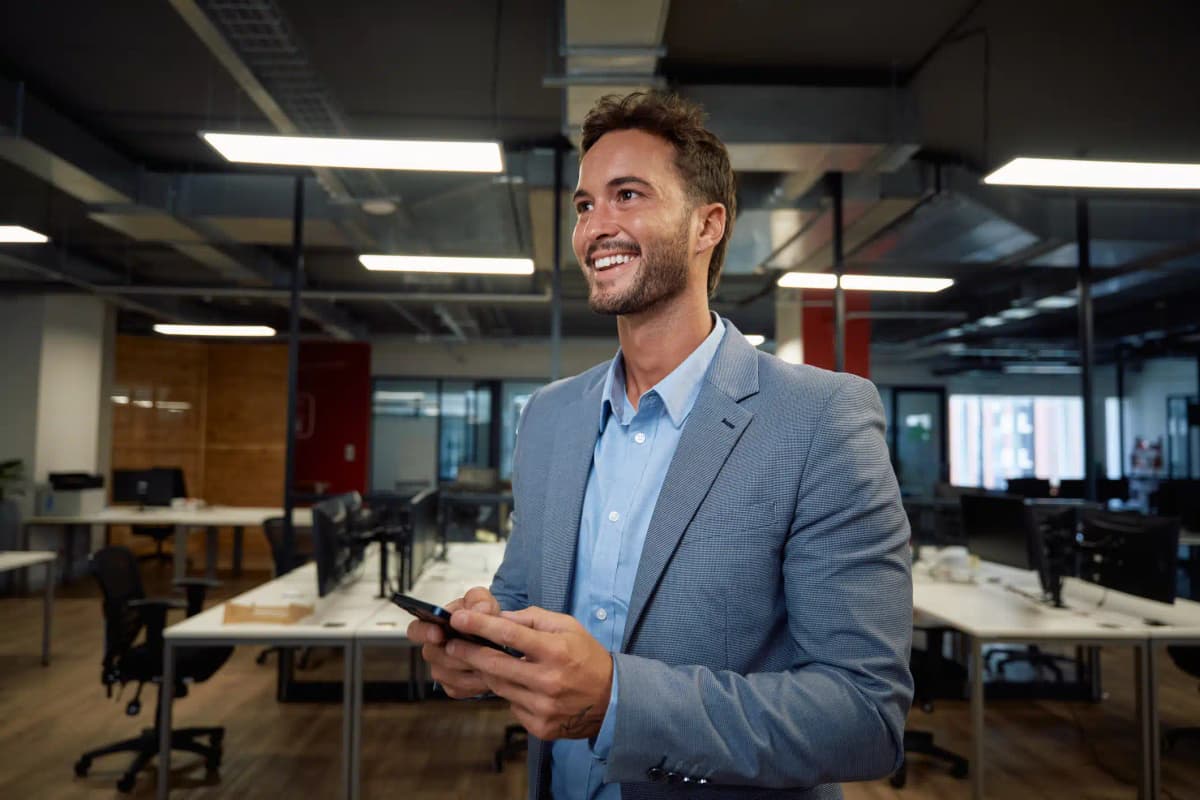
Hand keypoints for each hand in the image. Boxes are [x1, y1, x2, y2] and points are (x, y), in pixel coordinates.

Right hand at [406, 586, 498, 698]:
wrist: (496, 636)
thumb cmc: (482, 615)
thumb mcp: (483, 600)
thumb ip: (480, 601)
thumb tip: (478, 611)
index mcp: (433, 624)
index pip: (416, 630)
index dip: (424, 632)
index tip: (438, 633)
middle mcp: (434, 649)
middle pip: (433, 655)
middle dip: (455, 651)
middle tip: (476, 648)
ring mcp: (442, 670)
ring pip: (447, 674)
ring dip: (469, 667)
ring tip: (490, 658)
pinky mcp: (453, 687)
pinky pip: (459, 688)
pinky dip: (475, 682)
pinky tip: (489, 673)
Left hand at [447, 606, 612, 740]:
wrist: (611, 700)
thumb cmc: (587, 657)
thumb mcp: (567, 626)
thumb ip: (533, 619)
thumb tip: (499, 618)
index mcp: (555, 651)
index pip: (509, 634)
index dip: (480, 626)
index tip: (458, 618)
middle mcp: (548, 681)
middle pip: (495, 665)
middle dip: (468, 652)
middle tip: (451, 643)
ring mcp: (543, 707)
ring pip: (499, 686)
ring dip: (485, 672)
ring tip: (475, 660)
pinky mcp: (540, 726)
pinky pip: (512, 705)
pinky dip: (508, 692)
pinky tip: (514, 684)